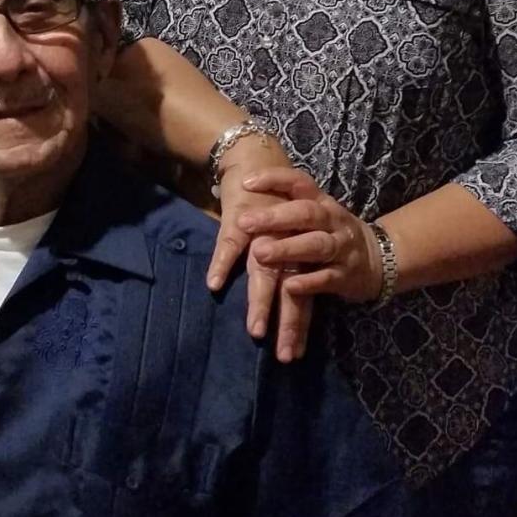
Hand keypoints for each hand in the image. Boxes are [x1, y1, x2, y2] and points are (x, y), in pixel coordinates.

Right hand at [206, 139, 312, 363]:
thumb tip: (281, 306)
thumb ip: (284, 270)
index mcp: (298, 254)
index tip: (294, 355)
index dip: (298, 326)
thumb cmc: (275, 202)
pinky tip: (213, 284)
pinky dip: (222, 263)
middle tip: (283, 355)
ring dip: (260, 302)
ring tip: (256, 330)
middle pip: (289, 291)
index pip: (303, 296)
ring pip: (264, 273)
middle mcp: (286, 247)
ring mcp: (264, 233)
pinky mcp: (240, 218)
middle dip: (286, 323)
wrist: (259, 161)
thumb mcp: (287, 236)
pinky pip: (230, 243)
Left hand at [238, 168, 383, 304]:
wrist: (379, 260)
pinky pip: (327, 278)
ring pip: (316, 245)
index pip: (300, 182)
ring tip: (259, 253)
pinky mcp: (346, 276)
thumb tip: (243, 194)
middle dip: (275, 217)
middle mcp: (333, 220)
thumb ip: (288, 207)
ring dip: (287, 248)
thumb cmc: (332, 233)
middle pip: (306, 213)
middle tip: (243, 221)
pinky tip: (289, 285)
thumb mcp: (316, 215)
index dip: (275, 179)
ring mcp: (342, 248)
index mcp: (322, 202)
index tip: (246, 182)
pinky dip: (308, 282)